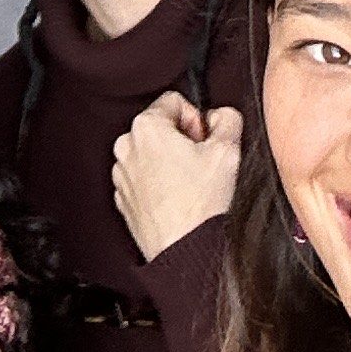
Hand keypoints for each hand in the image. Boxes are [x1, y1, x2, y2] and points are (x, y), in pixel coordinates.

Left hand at [110, 92, 242, 259]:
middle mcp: (127, 147)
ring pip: (152, 153)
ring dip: (171, 162)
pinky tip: (178, 199)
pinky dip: (160, 183)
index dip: (197, 120)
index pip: (175, 101)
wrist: (185, 251)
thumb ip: (228, 118)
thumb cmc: (201, 206)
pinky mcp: (124, 198)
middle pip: (162, 127)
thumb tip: (222, 115)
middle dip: (183, 140)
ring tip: (190, 185)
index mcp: (146, 127)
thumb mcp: (228, 150)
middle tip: (201, 163)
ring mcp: (122, 174)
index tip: (204, 141)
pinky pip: (144, 179)